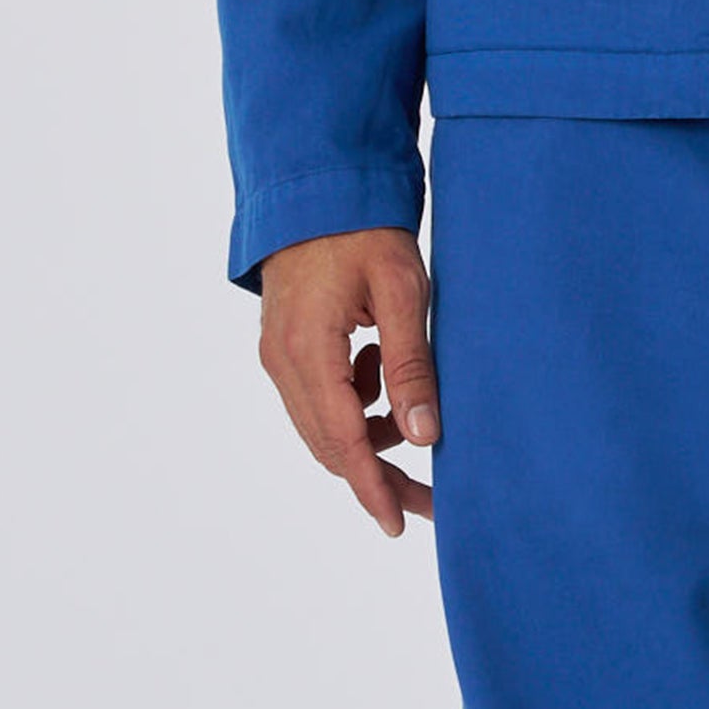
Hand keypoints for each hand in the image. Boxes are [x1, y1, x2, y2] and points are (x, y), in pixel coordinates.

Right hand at [257, 229, 438, 535]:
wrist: (316, 185)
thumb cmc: (364, 230)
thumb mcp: (403, 293)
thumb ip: (413, 366)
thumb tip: (426, 436)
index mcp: (309, 350)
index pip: (344, 442)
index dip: (374, 487)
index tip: (399, 523)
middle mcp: (283, 362)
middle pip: (331, 447)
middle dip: (379, 477)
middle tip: (431, 500)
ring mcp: (278, 357)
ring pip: (324, 428)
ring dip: (369, 437)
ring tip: (407, 400)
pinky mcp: (284, 350)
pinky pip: (319, 401)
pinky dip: (356, 404)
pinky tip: (378, 366)